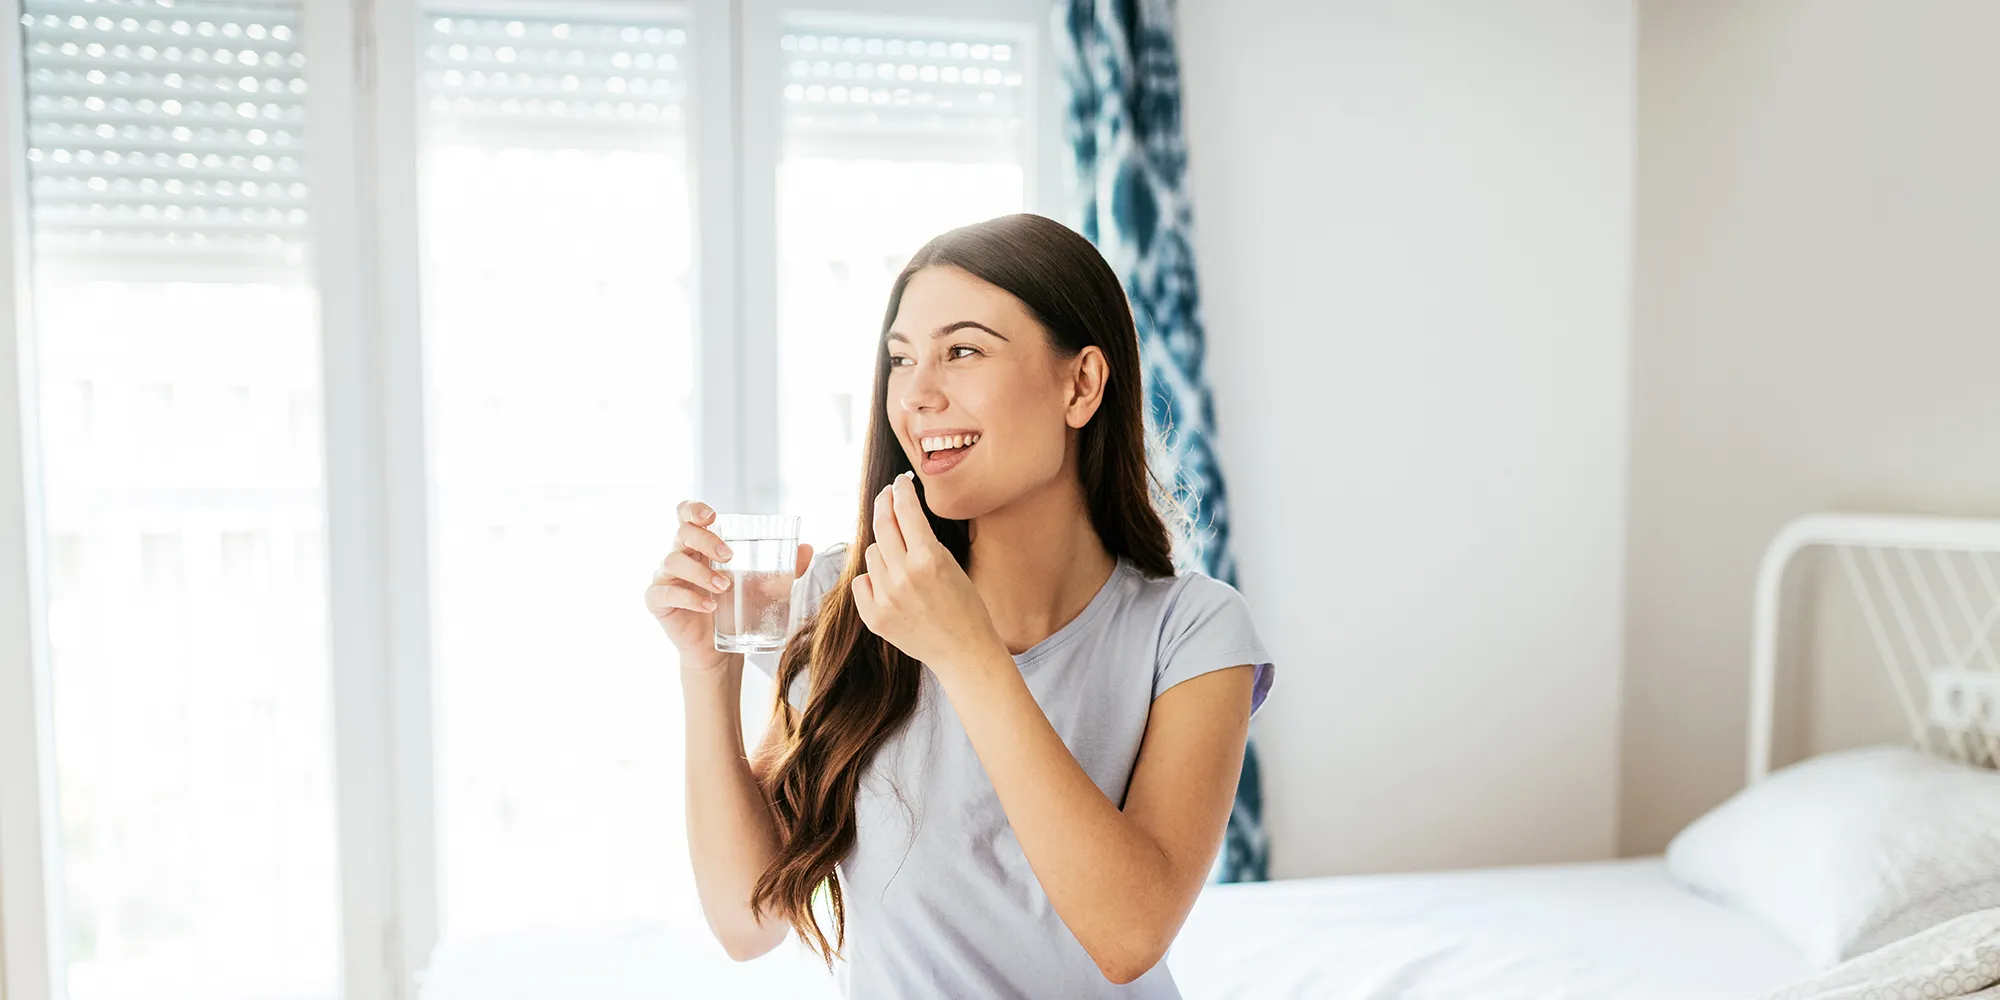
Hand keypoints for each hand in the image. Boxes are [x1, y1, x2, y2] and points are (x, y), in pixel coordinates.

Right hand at [645, 500, 812, 670]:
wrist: (720, 650)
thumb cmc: (737, 609)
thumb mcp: (764, 587)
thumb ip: (784, 569)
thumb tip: (808, 549)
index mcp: (699, 545)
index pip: (686, 515)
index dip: (693, 508)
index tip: (711, 515)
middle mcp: (680, 556)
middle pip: (681, 532)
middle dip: (706, 540)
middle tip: (730, 556)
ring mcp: (666, 578)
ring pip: (672, 561)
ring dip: (700, 572)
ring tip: (724, 587)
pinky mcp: (658, 601)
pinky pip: (663, 592)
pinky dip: (688, 597)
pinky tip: (709, 606)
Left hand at [852, 473, 1005, 672]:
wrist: (964, 651)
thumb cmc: (965, 606)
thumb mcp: (951, 564)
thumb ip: (923, 542)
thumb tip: (898, 513)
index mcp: (928, 558)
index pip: (905, 510)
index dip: (901, 490)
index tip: (899, 481)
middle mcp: (903, 575)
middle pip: (881, 525)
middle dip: (884, 504)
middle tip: (886, 496)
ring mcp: (886, 597)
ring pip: (871, 554)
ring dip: (884, 552)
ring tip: (903, 566)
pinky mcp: (874, 616)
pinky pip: (862, 581)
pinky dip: (874, 580)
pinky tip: (892, 589)